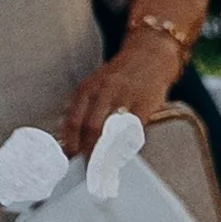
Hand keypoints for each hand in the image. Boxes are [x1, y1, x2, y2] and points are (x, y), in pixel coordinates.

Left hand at [59, 33, 180, 159]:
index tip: (71, 157)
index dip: (71, 142)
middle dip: (88, 151)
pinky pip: (135, 129)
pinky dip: (128, 144)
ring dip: (107, 151)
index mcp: (87, 88)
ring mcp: (126, 97)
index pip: (73, 121)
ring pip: (112, 131)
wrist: (149, 55)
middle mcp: (104, 91)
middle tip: (89, 166)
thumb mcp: (95, 85)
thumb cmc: (118, 76)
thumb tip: (73, 138)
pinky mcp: (145, 103)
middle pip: (91, 128)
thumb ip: (85, 107)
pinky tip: (125, 152)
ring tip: (104, 164)